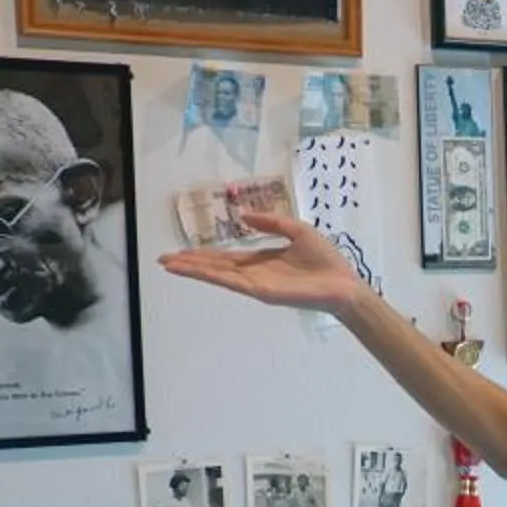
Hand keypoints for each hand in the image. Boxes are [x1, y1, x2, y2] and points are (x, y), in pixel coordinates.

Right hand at [158, 210, 359, 311]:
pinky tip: (192, 270)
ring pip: (217, 275)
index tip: (181, 252)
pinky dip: (209, 276)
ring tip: (168, 264)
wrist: (343, 283)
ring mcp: (255, 284)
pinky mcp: (260, 291)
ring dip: (192, 270)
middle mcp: (254, 273)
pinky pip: (230, 281)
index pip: (226, 258)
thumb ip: (270, 222)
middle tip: (163, 259)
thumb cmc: (325, 260)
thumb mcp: (297, 230)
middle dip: (189, 263)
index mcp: (261, 260)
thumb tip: (243, 215)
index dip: (203, 254)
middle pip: (215, 267)